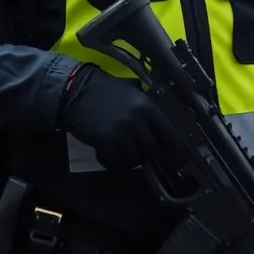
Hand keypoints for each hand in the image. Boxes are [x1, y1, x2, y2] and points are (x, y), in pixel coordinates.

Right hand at [57, 64, 180, 172]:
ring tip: (117, 151)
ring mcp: (122, 131)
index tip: (177, 163)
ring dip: (127, 160)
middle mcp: (138, 120)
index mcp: (148, 107)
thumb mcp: (132, 93)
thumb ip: (146, 110)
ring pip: (133, 159)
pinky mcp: (105, 141)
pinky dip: (111, 162)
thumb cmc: (104, 90)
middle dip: (144, 154)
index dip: (174, 150)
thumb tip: (160, 130)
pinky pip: (115, 162)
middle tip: (134, 150)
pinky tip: (105, 154)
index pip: (169, 133)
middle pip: (151, 150)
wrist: (75, 91)